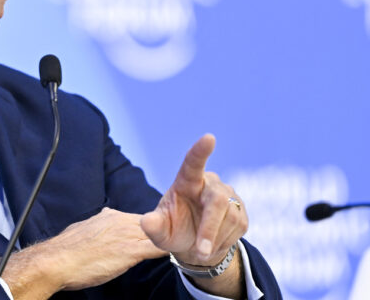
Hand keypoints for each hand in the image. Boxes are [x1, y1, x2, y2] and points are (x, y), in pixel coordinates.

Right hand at [0, 208, 165, 298]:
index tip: (157, 234)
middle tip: (179, 238)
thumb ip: (96, 226)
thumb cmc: (66, 251)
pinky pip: (156, 248)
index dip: (149, 229)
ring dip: (169, 239)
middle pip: (150, 225)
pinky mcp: (130, 251)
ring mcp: (126, 235)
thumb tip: (101, 221)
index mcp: (108, 217)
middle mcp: (119, 221)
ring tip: (186, 244)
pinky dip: (168, 250)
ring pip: (156, 234)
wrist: (58, 260)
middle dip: (163, 232)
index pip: (137, 220)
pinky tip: (178, 254)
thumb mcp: (82, 231)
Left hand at [140, 134, 247, 266]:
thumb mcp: (159, 232)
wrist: (194, 246)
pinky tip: (213, 243)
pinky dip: (224, 242)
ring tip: (200, 248)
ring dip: (215, 239)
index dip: (200, 151)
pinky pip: (239, 227)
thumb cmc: (173, 230)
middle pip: (217, 200)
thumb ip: (152, 227)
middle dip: (209, 228)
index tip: (209, 138)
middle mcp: (209, 183)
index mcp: (186, 181)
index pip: (192, 163)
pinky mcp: (241, 210)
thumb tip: (146, 222)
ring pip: (230, 218)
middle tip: (201, 251)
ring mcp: (228, 195)